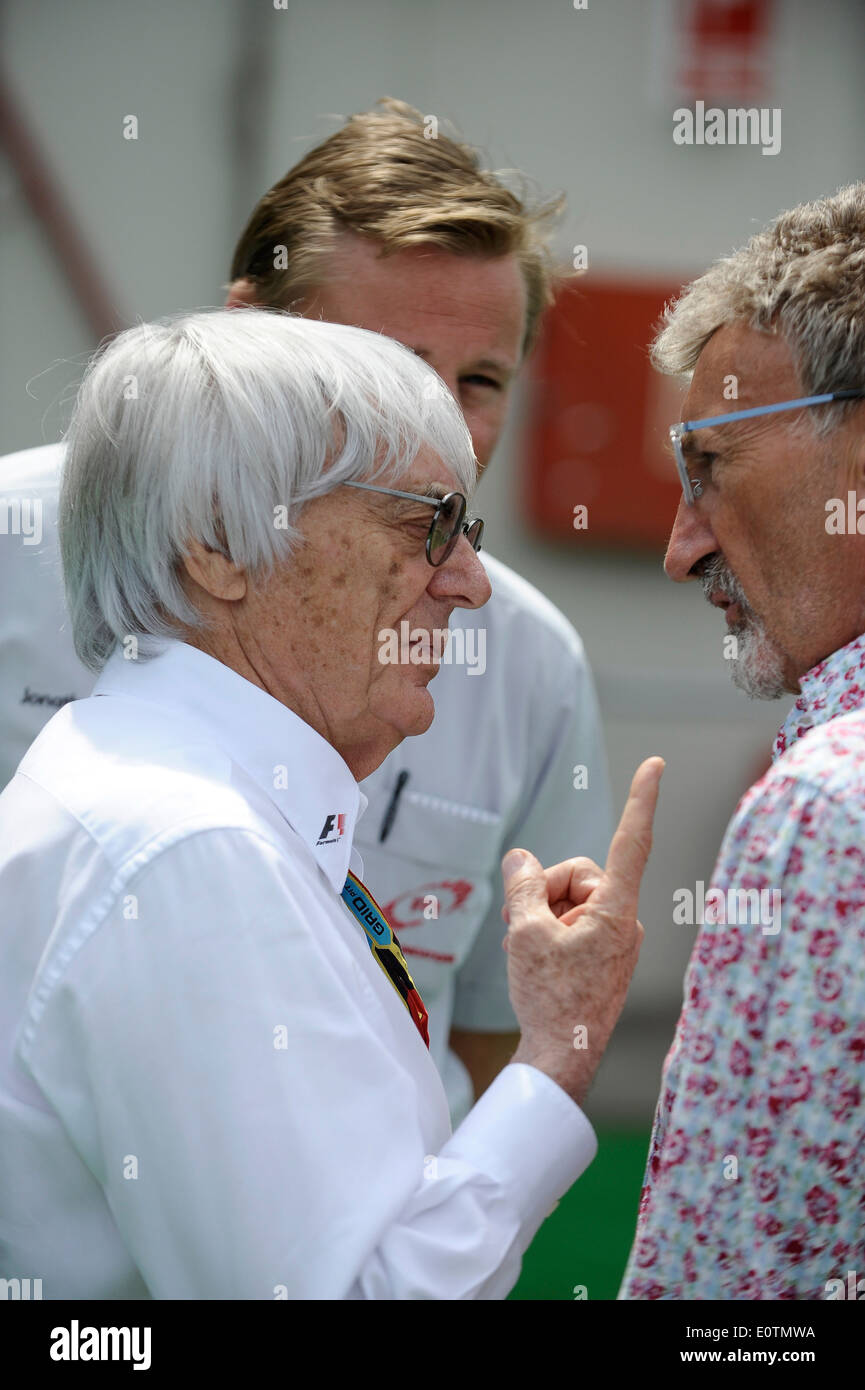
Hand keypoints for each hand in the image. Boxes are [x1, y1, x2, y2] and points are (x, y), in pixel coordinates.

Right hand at [501, 757, 663, 1106]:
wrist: (561, 1059)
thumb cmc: (549, 998)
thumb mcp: (524, 931)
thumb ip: (522, 885)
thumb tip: (520, 859)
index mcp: (616, 909)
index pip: (630, 841)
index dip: (640, 799)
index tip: (656, 764)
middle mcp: (625, 921)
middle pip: (578, 875)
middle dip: (545, 892)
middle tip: (520, 927)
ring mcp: (616, 940)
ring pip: (571, 900)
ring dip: (543, 916)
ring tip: (527, 952)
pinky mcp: (606, 957)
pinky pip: (573, 924)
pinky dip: (550, 933)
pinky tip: (535, 961)